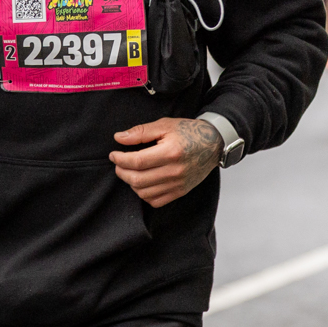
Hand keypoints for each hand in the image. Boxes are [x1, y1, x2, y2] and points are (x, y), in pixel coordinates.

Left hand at [109, 117, 223, 208]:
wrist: (213, 144)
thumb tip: (119, 138)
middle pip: (138, 179)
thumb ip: (140, 132)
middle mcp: (175, 171)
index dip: (120, 159)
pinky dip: (144, 194)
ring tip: (130, 171)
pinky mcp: (181, 191)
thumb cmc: (188, 132)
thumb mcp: (164, 125)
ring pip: (144, 193)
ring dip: (131, 184)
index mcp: (171, 152)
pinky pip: (156, 201)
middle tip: (118, 163)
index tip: (113, 155)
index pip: (137, 161)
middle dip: (121, 172)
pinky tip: (142, 182)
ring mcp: (179, 184)